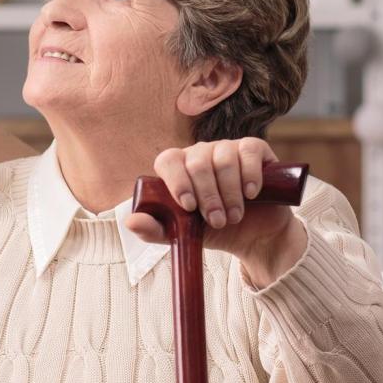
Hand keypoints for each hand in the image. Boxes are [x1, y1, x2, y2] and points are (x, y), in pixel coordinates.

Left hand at [124, 137, 306, 285]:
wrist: (253, 235)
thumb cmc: (213, 229)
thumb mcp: (182, 234)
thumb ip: (154, 229)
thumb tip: (130, 222)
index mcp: (177, 168)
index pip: (168, 160)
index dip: (177, 182)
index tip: (188, 207)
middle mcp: (199, 153)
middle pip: (197, 163)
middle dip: (208, 197)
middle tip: (218, 221)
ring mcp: (225, 148)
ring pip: (223, 160)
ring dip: (230, 194)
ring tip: (234, 216)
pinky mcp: (252, 148)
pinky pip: (248, 152)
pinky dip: (249, 175)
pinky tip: (251, 193)